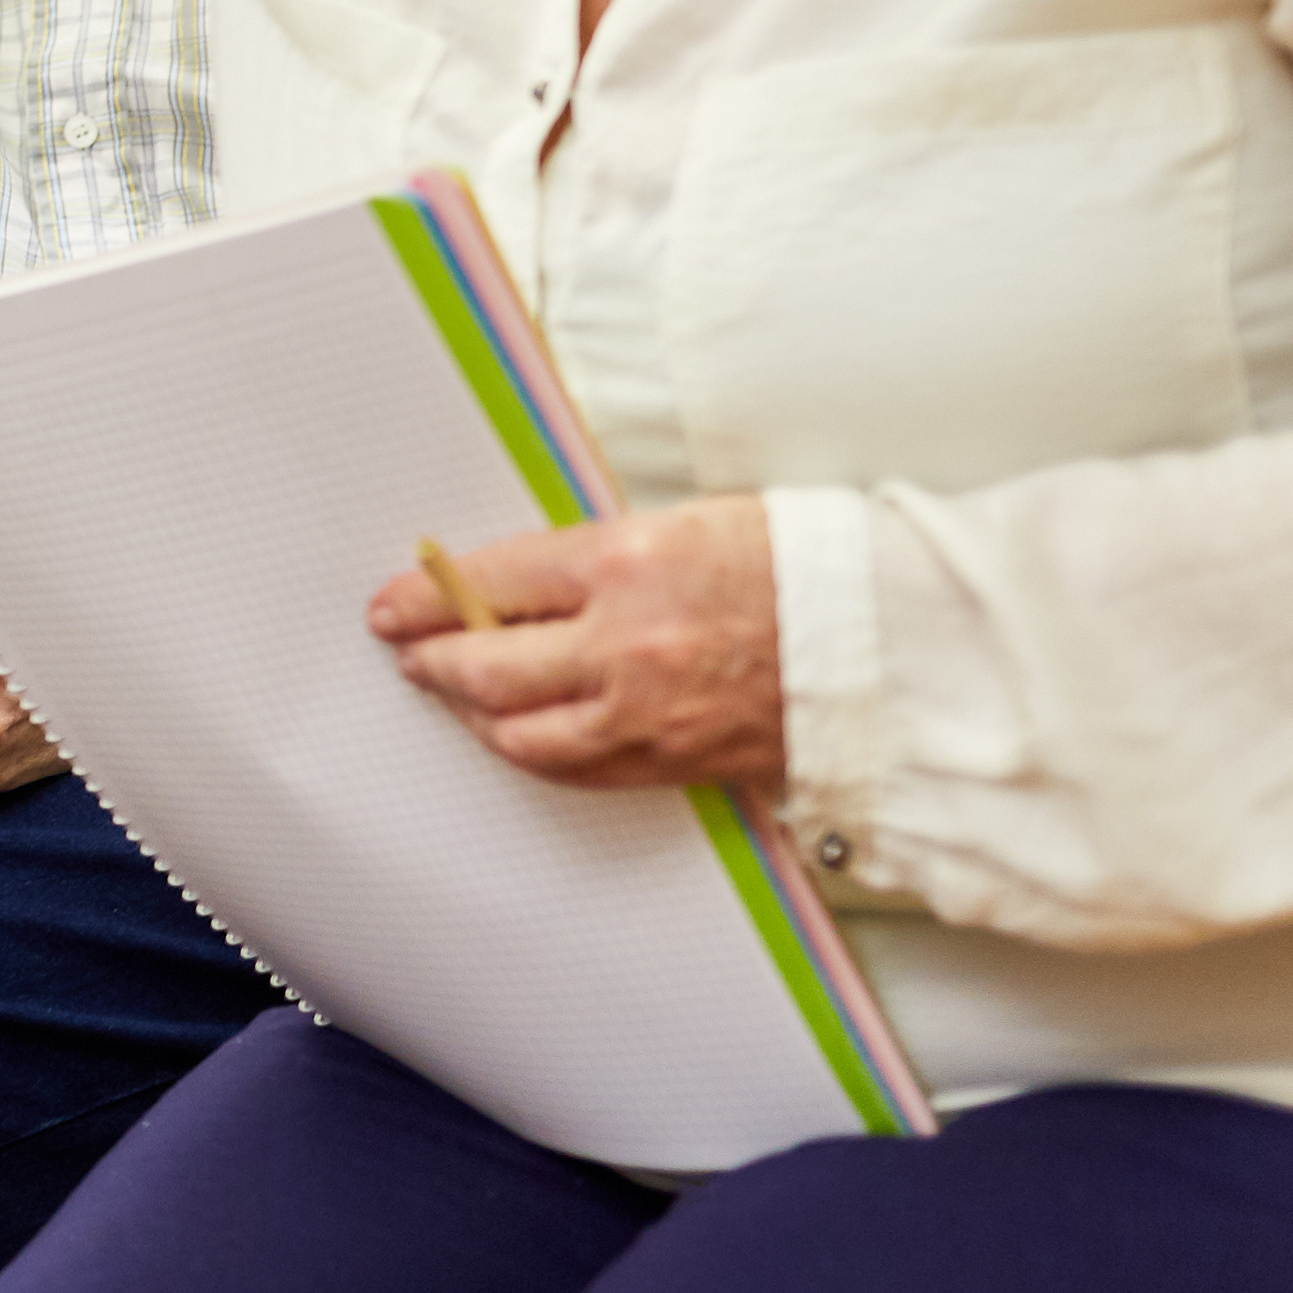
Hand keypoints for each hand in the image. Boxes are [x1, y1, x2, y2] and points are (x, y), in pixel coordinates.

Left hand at [375, 499, 786, 790]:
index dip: (429, 596)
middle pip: (486, 663)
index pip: (492, 582)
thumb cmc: (807, 568)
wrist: (897, 646)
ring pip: (518, 730)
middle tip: (409, 649)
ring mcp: (646, 711)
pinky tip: (515, 733)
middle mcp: (626, 642)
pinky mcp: (672, 761)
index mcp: (629, 561)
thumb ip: (600, 556)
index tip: (395, 603)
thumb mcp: (691, 523)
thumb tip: (518, 582)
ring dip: (472, 712)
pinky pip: (573, 769)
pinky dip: (531, 751)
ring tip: (452, 692)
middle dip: (431, 657)